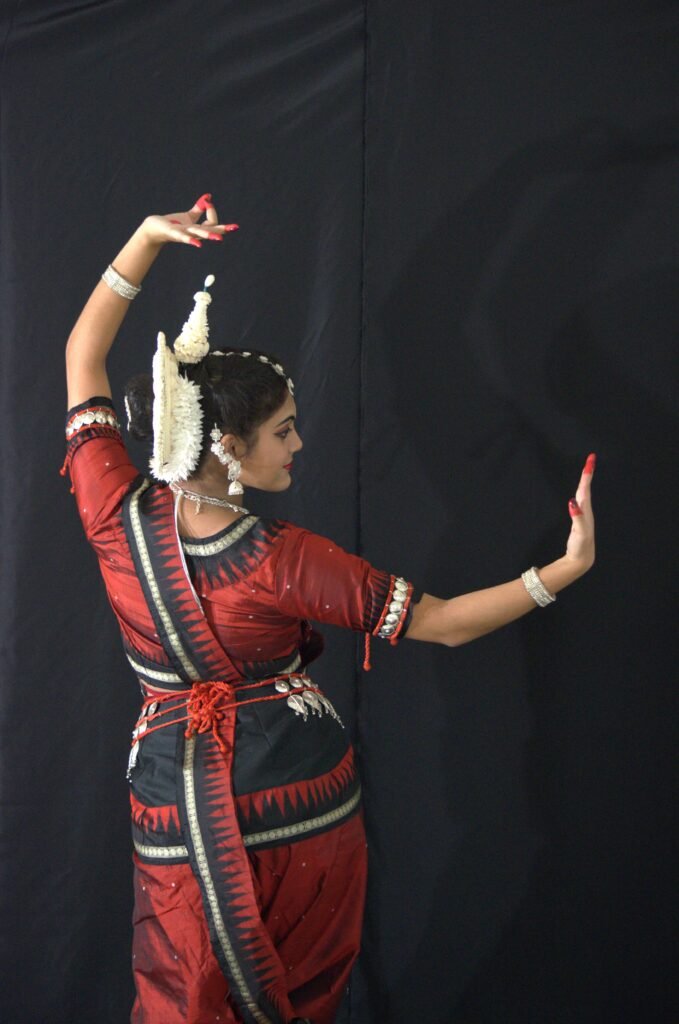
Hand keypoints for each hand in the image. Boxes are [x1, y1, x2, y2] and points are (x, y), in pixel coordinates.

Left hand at [138, 193, 238, 248]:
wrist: (155, 229)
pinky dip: (191, 240)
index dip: (211, 211)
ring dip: (209, 235)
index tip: (207, 202)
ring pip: (199, 234)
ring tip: (219, 239)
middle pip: (210, 231)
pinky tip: (197, 244)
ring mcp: (185, 234)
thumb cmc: (172, 224)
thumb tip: (208, 197)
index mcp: (199, 229)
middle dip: (222, 229)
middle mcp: (194, 233)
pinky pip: (184, 237)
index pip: (212, 222)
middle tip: (234, 228)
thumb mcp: (188, 216)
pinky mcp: (173, 233)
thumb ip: (199, 209)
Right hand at [564, 453, 595, 573]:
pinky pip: (580, 500)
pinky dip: (580, 492)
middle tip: (590, 459)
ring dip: (585, 480)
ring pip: (584, 493)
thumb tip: (572, 501)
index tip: (590, 460)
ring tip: (587, 469)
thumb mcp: (579, 532)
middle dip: (587, 473)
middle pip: (586, 487)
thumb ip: (577, 517)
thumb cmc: (581, 546)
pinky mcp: (579, 518)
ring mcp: (583, 514)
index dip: (587, 474)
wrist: (582, 558)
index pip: (585, 488)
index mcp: (585, 510)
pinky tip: (578, 492)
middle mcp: (585, 510)